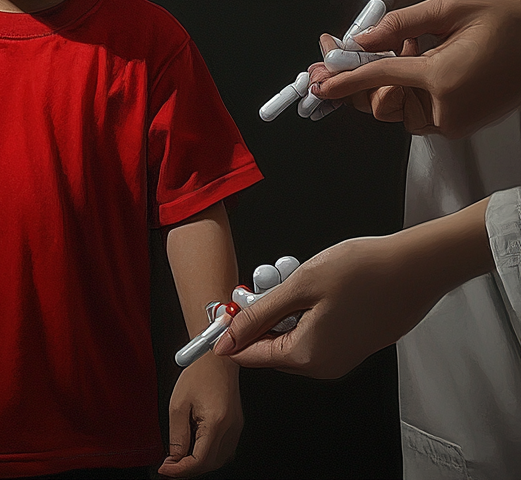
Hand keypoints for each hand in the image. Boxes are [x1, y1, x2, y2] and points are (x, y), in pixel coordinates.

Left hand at [160, 354, 240, 476]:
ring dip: (199, 463)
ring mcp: (236, 428)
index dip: (180, 470)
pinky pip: (224, 450)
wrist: (216, 357)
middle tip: (170, 465)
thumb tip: (174, 458)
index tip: (166, 469)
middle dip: (188, 469)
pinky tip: (195, 447)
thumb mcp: (178, 404)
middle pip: (210, 464)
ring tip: (180, 457)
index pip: (199, 461)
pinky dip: (208, 454)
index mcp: (217, 423)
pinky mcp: (236, 425)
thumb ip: (177, 435)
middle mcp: (231, 429)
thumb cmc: (198, 372)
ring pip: (218, 460)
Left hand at [212, 199, 494, 379]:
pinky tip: (312, 290)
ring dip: (282, 316)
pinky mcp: (355, 346)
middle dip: (259, 321)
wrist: (414, 269)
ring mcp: (342, 359)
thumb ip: (260, 314)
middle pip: (272, 350)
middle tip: (257, 287)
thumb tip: (228, 339)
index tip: (220, 313)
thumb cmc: (360, 272)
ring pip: (294, 341)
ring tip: (289, 282)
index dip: (232, 334)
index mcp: (307, 356)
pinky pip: (315, 337)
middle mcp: (324, 366)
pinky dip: (303, 316)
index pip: (252, 356)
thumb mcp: (300, 287)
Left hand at [310, 0, 520, 138]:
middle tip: (349, 52)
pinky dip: (407, 89)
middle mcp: (448, 108)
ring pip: (397, 109)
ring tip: (409, 47)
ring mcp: (457, 121)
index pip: (377, 79)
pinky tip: (421, 60)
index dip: (343, 79)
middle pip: (381, 103)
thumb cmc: (505, 18)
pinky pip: (418, 111)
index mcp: (443, 79)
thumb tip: (361, 38)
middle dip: (362, 78)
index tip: (320, 83)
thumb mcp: (447, 8)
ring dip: (388, 82)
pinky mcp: (462, 123)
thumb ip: (398, 24)